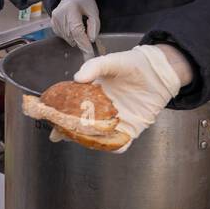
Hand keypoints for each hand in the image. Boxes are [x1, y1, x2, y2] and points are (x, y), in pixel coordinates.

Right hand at [51, 0, 99, 54]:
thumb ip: (94, 25)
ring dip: (76, 38)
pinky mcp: (52, 23)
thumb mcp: (93, 11)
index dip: (83, 44)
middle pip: (72, 36)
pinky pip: (63, 36)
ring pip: (68, 38)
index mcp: (71, 10)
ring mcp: (54, 20)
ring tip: (80, 26)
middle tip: (89, 36)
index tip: (90, 54)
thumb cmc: (84, 1)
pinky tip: (73, 27)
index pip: (77, 31)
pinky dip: (70, 35)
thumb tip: (91, 40)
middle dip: (82, 40)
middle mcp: (59, 15)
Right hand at [72, 43, 192, 152]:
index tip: (50, 117)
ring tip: (82, 138)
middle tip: (61, 133)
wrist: (159, 72)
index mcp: (92, 94)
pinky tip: (108, 143)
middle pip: (81, 125)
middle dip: (69, 131)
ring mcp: (115, 121)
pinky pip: (120, 144)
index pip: (71, 106)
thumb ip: (94, 67)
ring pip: (97, 137)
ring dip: (89, 141)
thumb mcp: (112, 61)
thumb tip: (77, 78)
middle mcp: (101, 110)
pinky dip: (114, 147)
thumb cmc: (134, 64)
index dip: (60, 113)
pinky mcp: (131, 129)